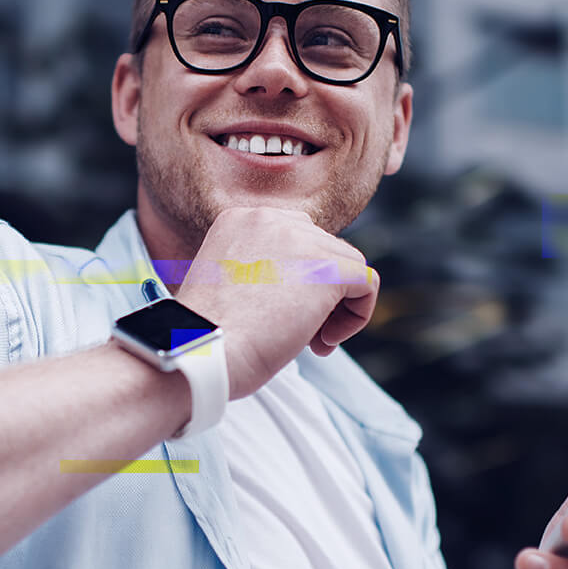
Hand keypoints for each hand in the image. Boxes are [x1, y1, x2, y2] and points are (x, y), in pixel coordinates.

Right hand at [171, 206, 378, 399]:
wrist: (201, 350)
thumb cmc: (208, 335)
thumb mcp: (229, 286)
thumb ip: (265, 270)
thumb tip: (307, 288)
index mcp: (241, 219)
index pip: (295, 239)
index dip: (297, 282)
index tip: (277, 316)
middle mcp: (271, 218)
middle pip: (323, 250)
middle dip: (317, 295)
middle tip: (297, 333)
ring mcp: (301, 238)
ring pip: (347, 267)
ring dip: (335, 308)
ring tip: (311, 341)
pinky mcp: (328, 266)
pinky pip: (366, 283)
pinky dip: (356, 316)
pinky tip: (325, 341)